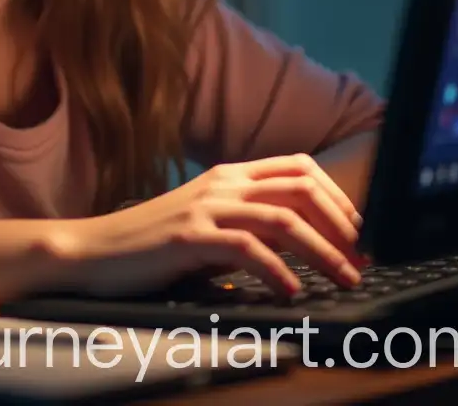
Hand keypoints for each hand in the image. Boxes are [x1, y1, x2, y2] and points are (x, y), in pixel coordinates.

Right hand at [54, 154, 367, 298]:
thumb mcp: (205, 222)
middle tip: (364, 256)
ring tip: (346, 277)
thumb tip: (301, 241)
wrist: (93, 251)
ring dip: (324, 251)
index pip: (298, 167)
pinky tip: (291, 290)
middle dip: (343, 222)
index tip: (360, 230)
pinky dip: (279, 270)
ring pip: (284, 217)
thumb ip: (246, 222)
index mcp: (227, 175)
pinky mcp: (189, 236)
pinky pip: (248, 248)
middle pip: (301, 186)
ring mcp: (205, 206)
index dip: (338, 195)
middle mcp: (221, 183)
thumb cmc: (150, 243)